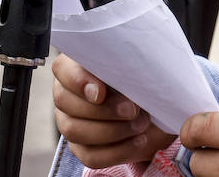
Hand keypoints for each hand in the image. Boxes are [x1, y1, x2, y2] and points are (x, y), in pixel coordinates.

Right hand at [52, 54, 175, 166]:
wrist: (156, 107)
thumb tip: (130, 68)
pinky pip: (91, 156)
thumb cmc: (142, 79)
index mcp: (76, 65)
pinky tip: (137, 141)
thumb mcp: (138, 64)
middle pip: (66, 103)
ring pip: (75, 131)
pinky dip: (117, 151)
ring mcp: (70, 122)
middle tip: (133, 109)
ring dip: (113, 131)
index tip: (101, 92)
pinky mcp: (81, 147)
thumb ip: (127, 62)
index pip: (62, 69)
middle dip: (104, 110)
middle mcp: (66, 94)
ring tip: (140, 124)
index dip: (78, 81)